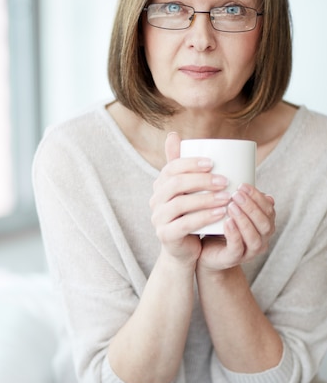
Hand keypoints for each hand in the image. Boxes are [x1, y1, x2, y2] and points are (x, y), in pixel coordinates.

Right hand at [150, 132, 230, 261]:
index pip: (171, 168)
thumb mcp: (187, 189)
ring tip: (226, 197)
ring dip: (205, 199)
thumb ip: (182, 164)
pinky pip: (184, 224)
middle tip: (224, 180)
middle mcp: (155, 200)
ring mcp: (158, 219)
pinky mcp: (165, 236)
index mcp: (160, 185)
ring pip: (179, 204)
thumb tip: (172, 134)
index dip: (190, 163)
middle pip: (175, 184)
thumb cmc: (191, 214)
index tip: (213, 163)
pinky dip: (203, 218)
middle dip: (201, 180)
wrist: (186, 249)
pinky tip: (220, 214)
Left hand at [199, 183, 275, 269]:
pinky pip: (237, 247)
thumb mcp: (230, 209)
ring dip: (244, 219)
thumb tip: (242, 175)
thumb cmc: (219, 227)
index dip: (258, 197)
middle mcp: (261, 239)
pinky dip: (234, 234)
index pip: (269, 210)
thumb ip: (238, 197)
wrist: (206, 253)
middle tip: (236, 194)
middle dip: (252, 207)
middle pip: (264, 223)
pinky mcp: (234, 259)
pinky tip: (227, 222)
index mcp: (264, 225)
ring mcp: (249, 252)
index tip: (242, 184)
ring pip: (254, 237)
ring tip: (231, 206)